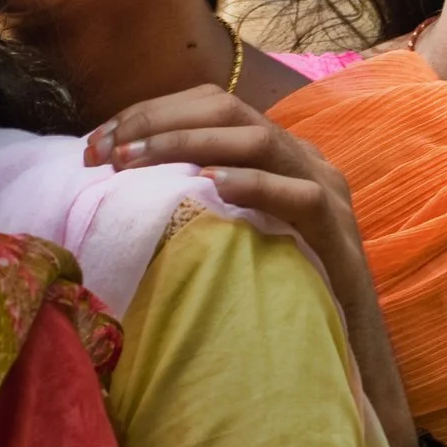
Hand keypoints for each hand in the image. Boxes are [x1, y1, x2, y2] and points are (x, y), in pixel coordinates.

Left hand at [87, 85, 368, 299]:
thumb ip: (197, 199)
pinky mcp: (338, 230)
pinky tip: (211, 186)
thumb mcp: (232, 229)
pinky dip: (254, 185)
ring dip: (187, 144)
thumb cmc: (280, 288)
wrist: (350, 342)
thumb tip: (120, 183)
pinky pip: (300, 196)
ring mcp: (326, 189)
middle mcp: (303, 158)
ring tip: (133, 163)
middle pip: (229, 109)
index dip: (151, 112)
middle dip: (157, 122)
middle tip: (103, 152)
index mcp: (278, 152)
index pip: (212, 103)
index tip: (97, 143)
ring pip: (259, 140)